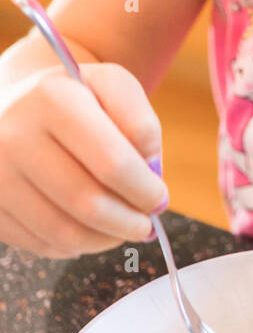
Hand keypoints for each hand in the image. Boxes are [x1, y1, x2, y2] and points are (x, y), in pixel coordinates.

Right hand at [0, 62, 167, 257]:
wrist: (15, 106)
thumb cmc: (76, 99)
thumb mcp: (113, 86)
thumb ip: (141, 122)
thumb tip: (149, 172)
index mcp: (52, 99)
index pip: (111, 162)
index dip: (144, 190)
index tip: (159, 199)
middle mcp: (14, 136)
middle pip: (87, 203)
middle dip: (129, 222)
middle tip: (146, 224)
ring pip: (64, 233)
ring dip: (105, 240)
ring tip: (122, 228)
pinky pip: (41, 245)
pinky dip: (75, 246)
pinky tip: (88, 227)